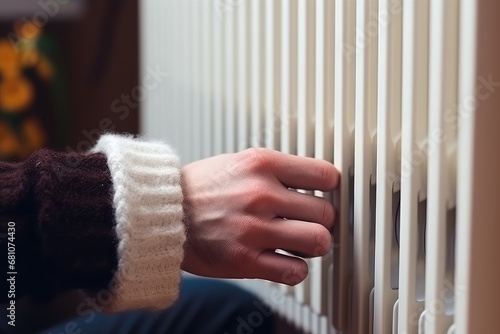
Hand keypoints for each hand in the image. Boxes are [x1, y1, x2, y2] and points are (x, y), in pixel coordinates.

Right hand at [180, 148, 339, 285]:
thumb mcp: (241, 161)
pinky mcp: (244, 260)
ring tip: (300, 242)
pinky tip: (284, 260)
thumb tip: (317, 183)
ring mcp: (253, 229)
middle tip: (309, 222)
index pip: (325, 175)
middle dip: (321, 220)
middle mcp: (260, 194)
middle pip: (326, 213)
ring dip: (313, 245)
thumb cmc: (202, 187)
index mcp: (261, 164)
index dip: (330, 187)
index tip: (326, 193)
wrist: (163, 211)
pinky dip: (296, 268)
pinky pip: (295, 272)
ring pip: (318, 242)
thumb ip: (278, 170)